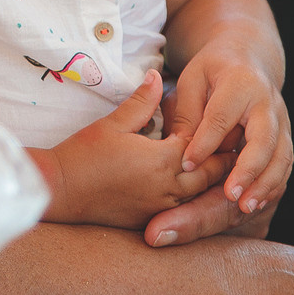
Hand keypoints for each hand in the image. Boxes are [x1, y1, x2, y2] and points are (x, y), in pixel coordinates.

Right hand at [32, 72, 222, 227]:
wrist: (60, 190)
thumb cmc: (84, 154)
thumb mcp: (114, 122)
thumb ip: (142, 101)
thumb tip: (158, 75)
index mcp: (161, 161)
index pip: (199, 145)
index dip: (211, 132)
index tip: (225, 122)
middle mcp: (167, 188)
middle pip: (208, 174)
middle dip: (221, 159)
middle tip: (233, 144)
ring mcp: (159, 208)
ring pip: (199, 196)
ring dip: (209, 181)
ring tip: (219, 165)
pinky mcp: (149, 219)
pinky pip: (182, 209)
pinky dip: (193, 198)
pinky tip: (192, 187)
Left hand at [158, 47, 293, 224]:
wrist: (249, 59)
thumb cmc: (213, 71)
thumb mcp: (192, 80)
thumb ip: (187, 113)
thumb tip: (180, 151)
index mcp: (240, 83)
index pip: (222, 117)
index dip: (205, 142)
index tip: (187, 165)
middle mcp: (268, 103)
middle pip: (263, 140)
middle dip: (248, 169)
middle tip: (230, 195)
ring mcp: (282, 122)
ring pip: (281, 157)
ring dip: (265, 184)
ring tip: (245, 207)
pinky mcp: (285, 137)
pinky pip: (284, 165)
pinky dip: (272, 186)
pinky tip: (255, 203)